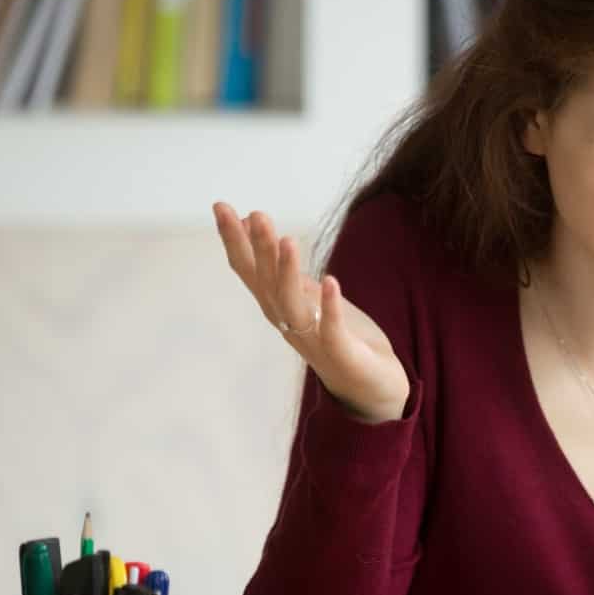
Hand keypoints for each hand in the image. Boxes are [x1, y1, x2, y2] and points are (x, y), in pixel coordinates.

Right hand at [213, 202, 410, 422]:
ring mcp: (313, 340)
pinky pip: (332, 329)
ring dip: (288, 272)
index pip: (250, 270)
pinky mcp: (342, 353)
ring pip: (292, 304)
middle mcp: (288, 323)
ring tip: (288, 240)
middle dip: (260, 249)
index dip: (236, 240)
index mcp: (279, 307)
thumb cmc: (338, 337)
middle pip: (267, 283)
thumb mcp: (308, 296)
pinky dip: (329, 306)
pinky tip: (330, 281)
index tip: (222, 206)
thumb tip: (257, 229)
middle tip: (256, 215)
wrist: (371, 388)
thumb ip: (282, 269)